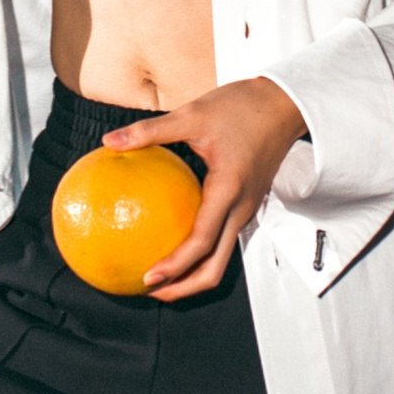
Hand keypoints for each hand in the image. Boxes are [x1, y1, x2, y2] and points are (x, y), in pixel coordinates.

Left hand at [104, 77, 306, 299]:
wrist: (283, 105)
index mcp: (228, 190)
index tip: (148, 277)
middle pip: (216, 267)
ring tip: (158, 275)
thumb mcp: (192, 114)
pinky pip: (222, 240)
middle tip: (149, 289)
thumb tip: (110, 142)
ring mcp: (245, 211)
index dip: (175, 266)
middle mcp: (240, 208)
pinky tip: (171, 242)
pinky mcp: (244, 206)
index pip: (202, 241)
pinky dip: (199, 253)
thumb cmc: (243, 107)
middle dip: (183, 287)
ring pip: (221, 258)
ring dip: (192, 274)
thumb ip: (150, 131)